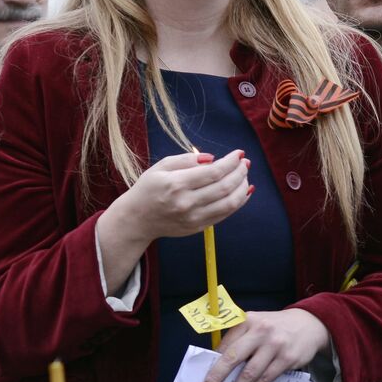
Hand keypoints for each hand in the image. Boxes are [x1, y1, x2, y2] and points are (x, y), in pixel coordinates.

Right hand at [112, 150, 250, 242]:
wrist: (136, 220)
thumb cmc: (149, 189)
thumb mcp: (161, 167)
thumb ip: (187, 159)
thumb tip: (213, 158)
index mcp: (176, 184)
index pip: (214, 172)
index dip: (231, 162)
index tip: (239, 153)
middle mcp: (186, 202)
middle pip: (225, 187)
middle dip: (240, 172)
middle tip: (245, 163)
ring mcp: (193, 217)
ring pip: (229, 203)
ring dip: (243, 187)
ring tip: (245, 176)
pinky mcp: (198, 227)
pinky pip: (225, 214)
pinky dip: (238, 202)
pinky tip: (242, 191)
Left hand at [203, 308, 330, 381]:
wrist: (310, 323)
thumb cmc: (275, 328)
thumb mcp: (256, 324)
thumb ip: (239, 340)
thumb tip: (217, 368)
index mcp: (248, 320)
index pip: (225, 345)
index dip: (212, 364)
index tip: (203, 379)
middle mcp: (261, 330)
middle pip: (233, 357)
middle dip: (217, 377)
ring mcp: (275, 344)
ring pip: (250, 373)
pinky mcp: (288, 358)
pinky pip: (266, 378)